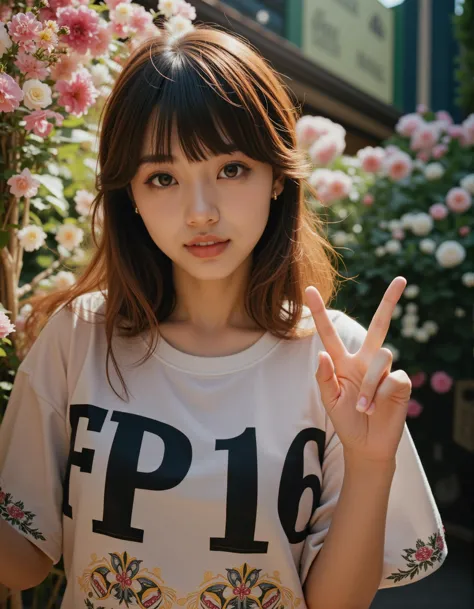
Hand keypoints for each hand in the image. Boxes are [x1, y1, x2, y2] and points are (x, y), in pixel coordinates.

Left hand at [305, 277, 411, 462]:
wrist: (365, 444)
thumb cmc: (346, 419)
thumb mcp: (328, 399)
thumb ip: (323, 376)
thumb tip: (322, 353)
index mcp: (343, 361)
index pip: (329, 332)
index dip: (319, 312)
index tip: (308, 290)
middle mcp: (365, 360)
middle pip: (379, 325)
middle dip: (389, 302)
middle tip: (400, 280)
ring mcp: (385, 370)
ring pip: (382, 356)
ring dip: (369, 384)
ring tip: (363, 407)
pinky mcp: (401, 382)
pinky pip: (393, 376)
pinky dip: (381, 393)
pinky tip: (377, 407)